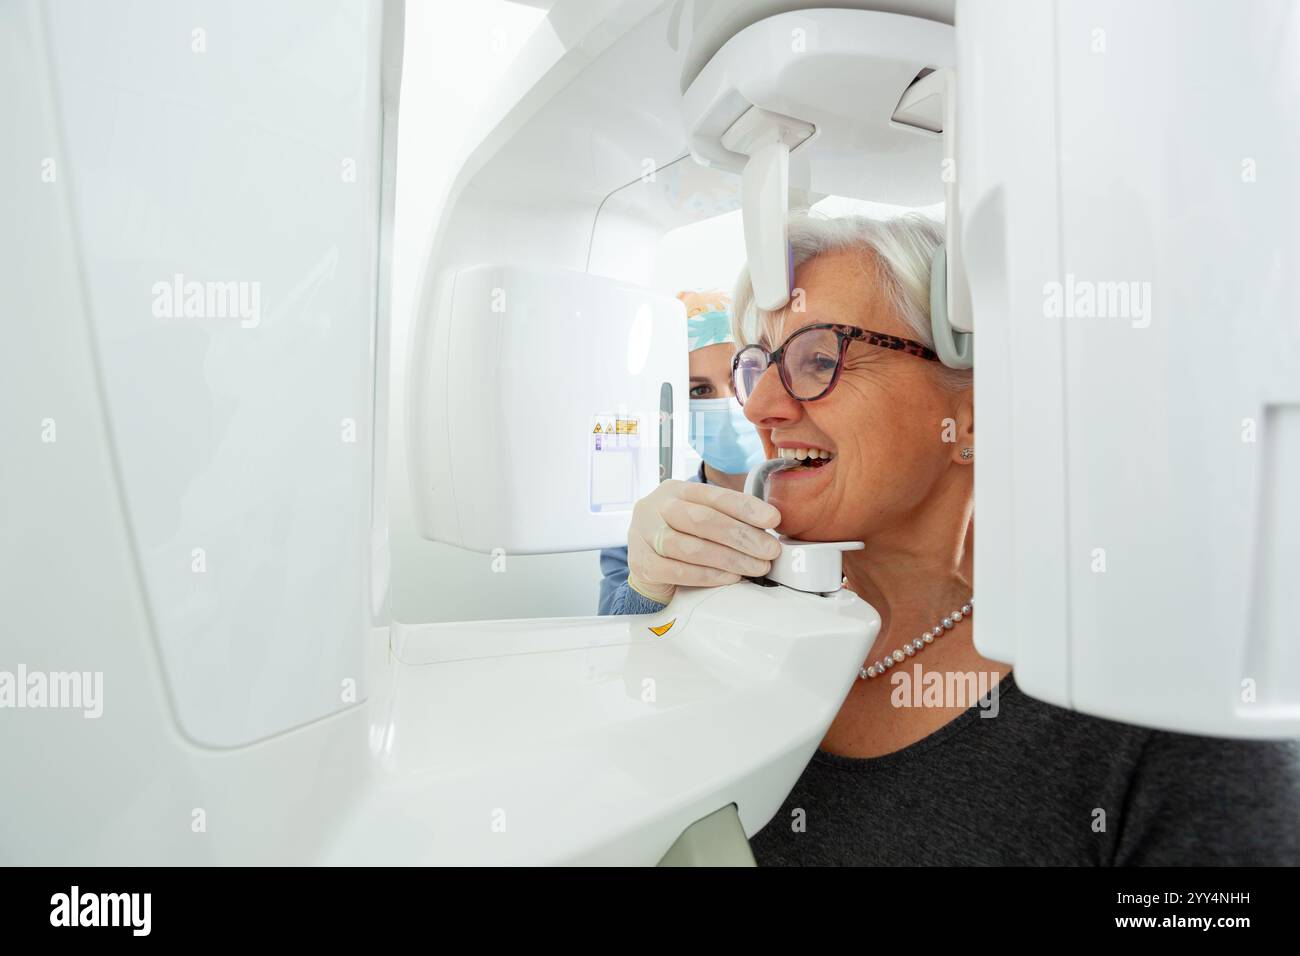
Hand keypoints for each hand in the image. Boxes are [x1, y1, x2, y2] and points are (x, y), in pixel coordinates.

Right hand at [625, 479, 782, 603]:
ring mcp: (643, 535)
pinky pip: (678, 571)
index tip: (773, 520)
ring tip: (756, 567)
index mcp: (675, 490)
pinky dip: (708, 575)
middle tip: (770, 551)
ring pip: (691, 547)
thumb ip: (726, 518)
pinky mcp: (641, 563)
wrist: (646, 564)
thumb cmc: (682, 538)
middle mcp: (655, 507)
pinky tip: (730, 577)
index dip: (746, 507)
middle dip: (742, 536)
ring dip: (730, 559)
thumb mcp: (699, 518)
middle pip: (702, 519)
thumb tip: (768, 530)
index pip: (713, 495)